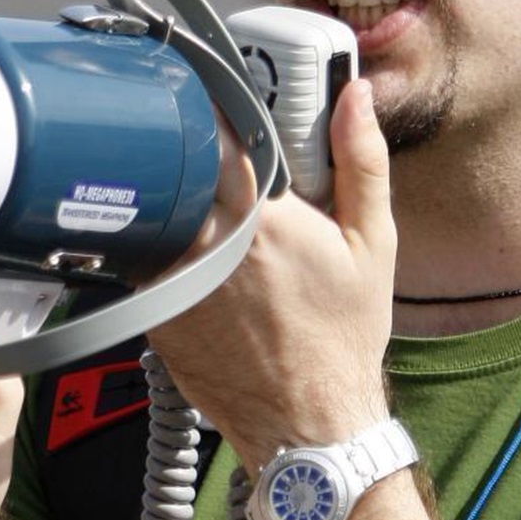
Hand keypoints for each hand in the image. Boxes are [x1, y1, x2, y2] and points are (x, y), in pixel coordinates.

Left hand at [148, 80, 396, 471]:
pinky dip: (164, 241)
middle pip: (178, 162)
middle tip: (215, 144)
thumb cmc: (343, 338)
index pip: (214, 127)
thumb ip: (362, 161)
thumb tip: (353, 96)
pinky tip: (196, 252)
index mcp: (258, 213)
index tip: (221, 94)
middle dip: (193, 145)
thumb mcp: (373, 242)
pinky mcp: (153, 310)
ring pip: (156, 206)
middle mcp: (205, 241)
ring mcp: (172, 277)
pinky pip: (147, 254)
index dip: (214, 103)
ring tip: (200, 196)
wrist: (308, 426)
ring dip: (172, 192)